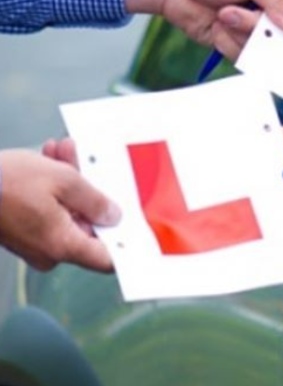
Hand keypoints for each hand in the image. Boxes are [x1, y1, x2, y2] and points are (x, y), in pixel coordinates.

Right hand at [0, 146, 120, 271]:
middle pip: (88, 223)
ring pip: (68, 210)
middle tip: (89, 161)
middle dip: (92, 190)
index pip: (107, 260)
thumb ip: (95, 201)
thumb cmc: (3, 182)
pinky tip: (51, 157)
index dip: (126, 243)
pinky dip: (53, 185)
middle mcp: (49, 251)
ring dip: (71, 179)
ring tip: (63, 150)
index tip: (141, 226)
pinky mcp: (21, 230)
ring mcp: (34, 242)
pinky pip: (48, 209)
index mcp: (63, 245)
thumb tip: (114, 217)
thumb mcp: (63, 181)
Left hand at [123, 0, 282, 59]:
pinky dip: (229, 42)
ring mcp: (253, 24)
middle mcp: (268, 4)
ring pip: (265, 44)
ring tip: (224, 14)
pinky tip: (217, 26)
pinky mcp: (236, 40)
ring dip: (243, 31)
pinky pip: (244, 53)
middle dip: (268, 26)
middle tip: (255, 18)